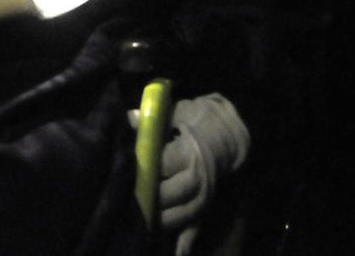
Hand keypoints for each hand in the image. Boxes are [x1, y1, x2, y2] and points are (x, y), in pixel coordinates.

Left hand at [130, 94, 250, 255]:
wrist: (231, 136)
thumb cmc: (199, 121)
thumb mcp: (178, 113)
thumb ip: (153, 120)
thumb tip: (128, 118)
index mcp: (188, 153)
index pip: (160, 166)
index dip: (141, 170)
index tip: (123, 172)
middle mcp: (196, 178)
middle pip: (167, 195)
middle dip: (147, 199)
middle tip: (126, 200)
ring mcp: (203, 196)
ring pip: (179, 215)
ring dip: (159, 221)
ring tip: (138, 222)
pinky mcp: (206, 207)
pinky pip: (195, 228)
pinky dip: (185, 242)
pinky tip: (176, 252)